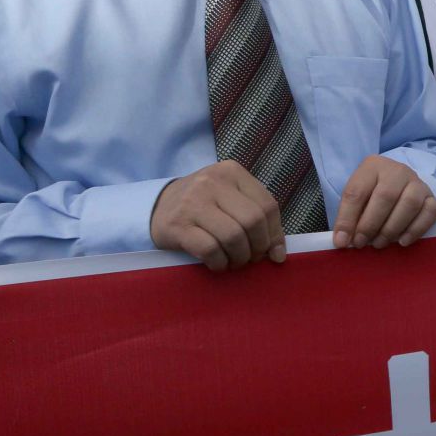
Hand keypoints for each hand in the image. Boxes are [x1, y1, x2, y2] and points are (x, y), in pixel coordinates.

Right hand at [151, 161, 286, 270]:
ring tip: (234, 261)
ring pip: (233, 236)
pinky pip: (209, 249)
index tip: (272, 251)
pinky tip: (218, 264)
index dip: (275, 234)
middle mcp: (212, 182)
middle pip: (252, 221)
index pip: (268, 205)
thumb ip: (257, 217)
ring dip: (239, 257)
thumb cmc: (203, 205)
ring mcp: (192, 202)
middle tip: (251, 258)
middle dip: (258, 247)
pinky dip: (219, 263)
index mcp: (231, 171)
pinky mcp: (176, 225)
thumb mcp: (230, 199)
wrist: (156, 206)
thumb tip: (279, 254)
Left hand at [334, 155, 435, 248]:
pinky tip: (402, 241)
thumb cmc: (373, 194)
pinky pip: (429, 213)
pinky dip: (415, 230)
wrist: (400, 186)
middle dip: (370, 224)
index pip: (357, 192)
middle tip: (361, 243)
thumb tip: (342, 241)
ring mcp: (418, 182)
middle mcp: (398, 170)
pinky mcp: (432, 197)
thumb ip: (349, 217)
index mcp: (373, 166)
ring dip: (392, 229)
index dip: (347, 219)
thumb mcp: (357, 199)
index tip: (342, 241)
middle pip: (385, 196)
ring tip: (379, 243)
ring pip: (409, 204)